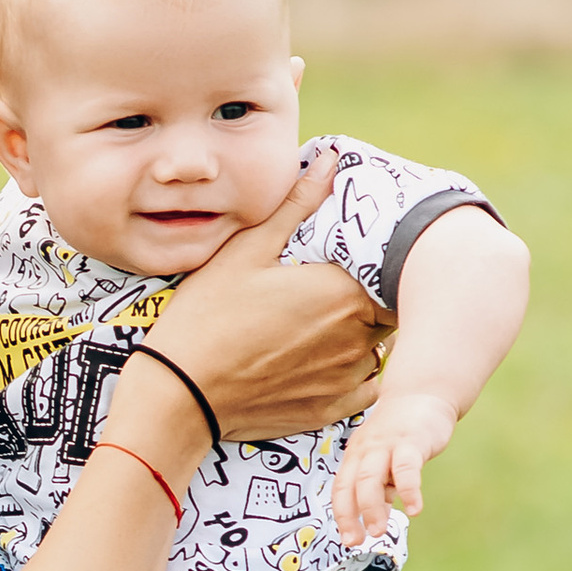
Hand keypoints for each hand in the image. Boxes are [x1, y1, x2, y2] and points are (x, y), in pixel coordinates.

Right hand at [136, 152, 387, 447]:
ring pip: (377, 348)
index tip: (354, 259)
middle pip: (387, 309)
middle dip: (369, 297)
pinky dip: (352, 373)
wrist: (181, 395)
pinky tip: (318, 361)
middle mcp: (357, 337)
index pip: (390, 270)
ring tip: (320, 327)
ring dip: (362, 336)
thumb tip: (329, 161)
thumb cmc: (208, 317)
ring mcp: (346, 377)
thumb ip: (297, 205)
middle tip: (330, 291)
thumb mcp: (246, 250)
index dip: (377, 263)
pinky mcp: (332, 409)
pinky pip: (365, 387)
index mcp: (343, 291)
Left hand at [331, 386, 456, 544]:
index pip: (341, 489)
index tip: (348, 541)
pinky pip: (406, 468)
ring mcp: (386, 444)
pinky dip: (409, 490)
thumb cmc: (400, 430)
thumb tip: (378, 514)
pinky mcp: (411, 441)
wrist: (422, 392)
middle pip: (351, 486)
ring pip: (370, 478)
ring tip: (378, 531)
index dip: (342, 516)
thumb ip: (380, 484)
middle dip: (351, 516)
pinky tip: (415, 509)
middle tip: (358, 541)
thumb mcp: (382, 456)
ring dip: (372, 508)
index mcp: (355, 456)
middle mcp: (365, 450)